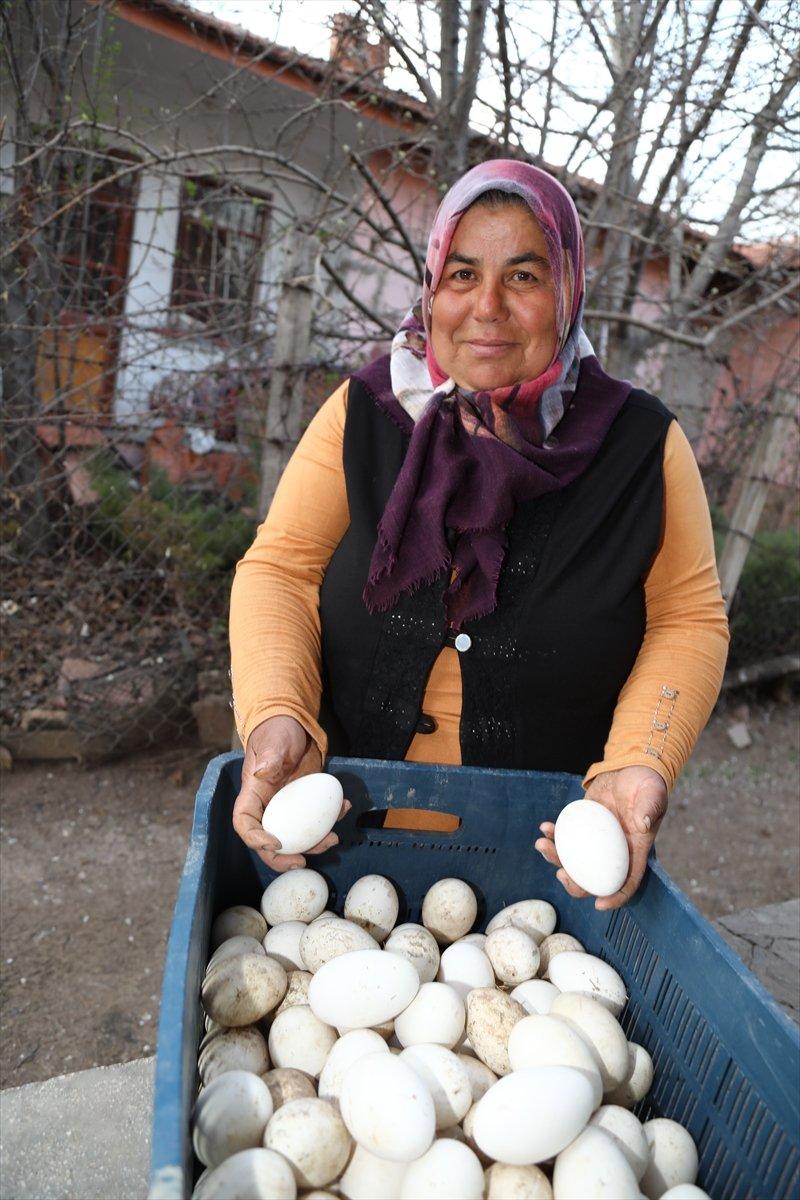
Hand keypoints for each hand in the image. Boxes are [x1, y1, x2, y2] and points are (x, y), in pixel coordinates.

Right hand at [232, 714, 349, 872]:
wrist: (295, 726)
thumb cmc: (278, 731)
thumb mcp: (273, 742)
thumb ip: (269, 758)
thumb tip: (261, 773)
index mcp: (252, 795)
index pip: (245, 823)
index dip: (255, 839)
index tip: (276, 844)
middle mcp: (267, 806)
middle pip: (268, 840)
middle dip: (283, 857)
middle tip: (301, 862)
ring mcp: (287, 808)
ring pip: (296, 836)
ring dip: (314, 844)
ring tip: (333, 839)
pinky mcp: (306, 804)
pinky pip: (316, 820)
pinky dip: (331, 820)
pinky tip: (345, 808)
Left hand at [535, 765, 667, 909]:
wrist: (631, 769)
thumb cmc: (647, 784)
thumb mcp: (653, 794)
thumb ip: (650, 808)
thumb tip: (643, 825)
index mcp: (635, 851)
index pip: (627, 881)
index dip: (615, 897)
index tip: (598, 904)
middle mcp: (613, 851)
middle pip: (594, 878)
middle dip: (575, 884)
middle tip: (560, 874)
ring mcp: (596, 840)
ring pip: (575, 859)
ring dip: (556, 857)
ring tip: (541, 844)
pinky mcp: (583, 825)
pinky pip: (566, 837)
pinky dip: (554, 835)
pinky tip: (544, 827)